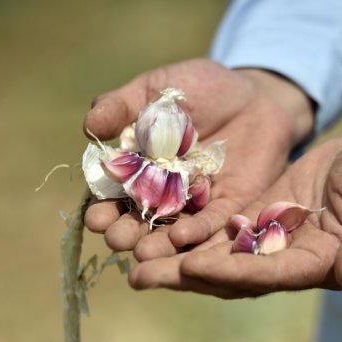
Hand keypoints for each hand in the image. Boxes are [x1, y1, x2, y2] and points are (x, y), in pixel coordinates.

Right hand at [83, 58, 313, 259]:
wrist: (252, 91)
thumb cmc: (197, 88)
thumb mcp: (154, 89)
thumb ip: (121, 106)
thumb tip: (89, 125)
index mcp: (136, 169)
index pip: (113, 195)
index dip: (102, 208)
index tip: (94, 219)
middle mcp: (162, 194)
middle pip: (140, 220)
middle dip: (127, 232)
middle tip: (117, 240)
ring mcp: (195, 202)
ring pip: (172, 229)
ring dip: (158, 244)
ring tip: (144, 253)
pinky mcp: (229, 204)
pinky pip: (212, 221)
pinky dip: (197, 230)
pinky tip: (182, 237)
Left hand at [128, 132, 341, 297]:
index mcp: (317, 262)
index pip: (268, 274)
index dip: (231, 273)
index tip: (192, 267)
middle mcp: (284, 257)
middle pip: (227, 273)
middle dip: (183, 276)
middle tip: (137, 276)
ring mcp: (266, 237)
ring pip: (213, 252)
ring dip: (172, 257)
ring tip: (130, 255)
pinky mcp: (254, 213)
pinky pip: (215, 226)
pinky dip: (185, 229)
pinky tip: (150, 225)